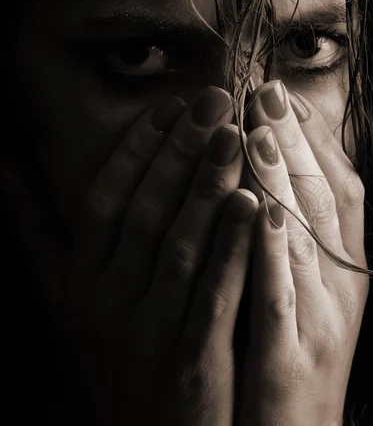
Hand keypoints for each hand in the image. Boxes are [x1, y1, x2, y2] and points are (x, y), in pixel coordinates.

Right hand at [3, 86, 258, 425]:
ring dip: (209, 188)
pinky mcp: (192, 362)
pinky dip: (235, 248)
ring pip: (181, 246)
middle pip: (146, 213)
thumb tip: (5, 170)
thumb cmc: (108, 356)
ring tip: (236, 137)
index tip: (168, 108)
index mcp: (81, 282)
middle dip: (180, 152)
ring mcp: (149, 332)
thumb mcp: (63, 299)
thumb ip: (37, 234)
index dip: (136, 150)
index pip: (105, 202)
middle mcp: (109, 302)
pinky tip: (257, 204)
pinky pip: (215, 295)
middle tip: (213, 102)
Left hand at [238, 80, 368, 425]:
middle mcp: (342, 284)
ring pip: (305, 237)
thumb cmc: (296, 349)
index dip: (312, 136)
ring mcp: (322, 319)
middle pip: (322, 199)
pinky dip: (275, 249)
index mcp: (345, 265)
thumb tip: (273, 171)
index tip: (282, 93)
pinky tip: (260, 210)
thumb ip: (296, 231)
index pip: (336, 186)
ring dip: (283, 180)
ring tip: (257, 130)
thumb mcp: (307, 286)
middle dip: (295, 141)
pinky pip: (283, 295)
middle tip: (265, 90)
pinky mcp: (292, 355)